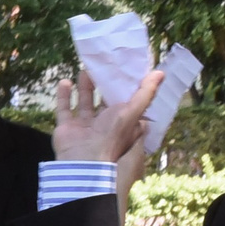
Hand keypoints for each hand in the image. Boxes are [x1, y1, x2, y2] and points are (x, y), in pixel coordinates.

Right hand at [54, 68, 165, 199]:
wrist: (84, 158)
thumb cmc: (112, 135)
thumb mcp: (134, 111)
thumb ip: (146, 92)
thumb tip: (160, 72)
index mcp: (122, 122)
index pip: (126, 101)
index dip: (126, 87)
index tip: (125, 70)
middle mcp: (104, 124)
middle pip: (104, 101)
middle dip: (103, 84)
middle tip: (103, 67)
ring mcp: (84, 126)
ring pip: (84, 103)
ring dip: (84, 87)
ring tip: (85, 70)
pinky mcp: (67, 128)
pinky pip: (64, 109)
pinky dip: (64, 96)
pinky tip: (64, 81)